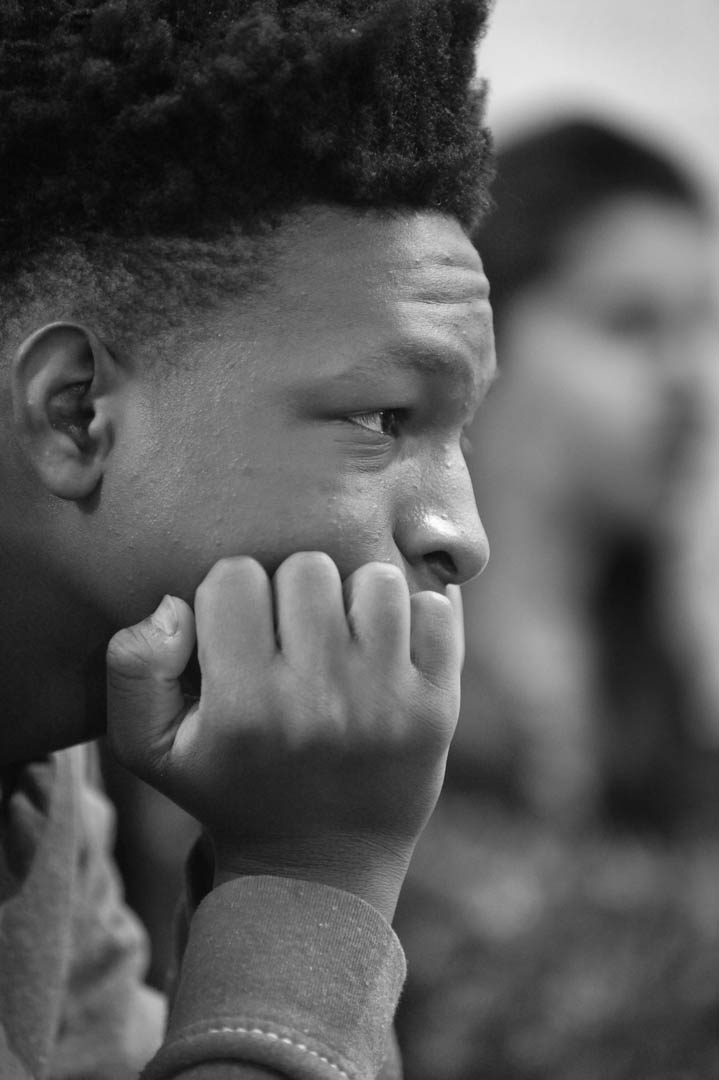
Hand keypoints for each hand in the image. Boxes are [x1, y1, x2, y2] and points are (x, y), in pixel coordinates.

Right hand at [106, 553, 461, 919]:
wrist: (318, 871)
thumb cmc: (229, 789)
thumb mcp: (149, 747)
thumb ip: (134, 666)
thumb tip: (175, 605)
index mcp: (244, 707)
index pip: (236, 577)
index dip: (232, 596)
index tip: (241, 634)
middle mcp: (318, 701)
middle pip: (308, 568)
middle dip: (293, 593)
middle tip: (293, 637)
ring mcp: (386, 704)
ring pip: (375, 580)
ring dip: (354, 601)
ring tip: (341, 640)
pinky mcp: (437, 709)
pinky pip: (437, 611)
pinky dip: (415, 619)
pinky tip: (387, 653)